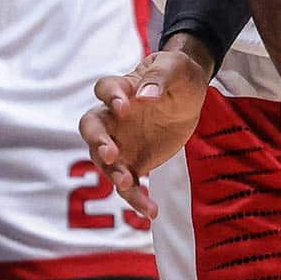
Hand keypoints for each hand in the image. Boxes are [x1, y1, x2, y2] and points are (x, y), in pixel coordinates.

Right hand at [79, 46, 213, 219]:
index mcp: (123, 88)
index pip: (105, 89)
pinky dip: (136, 200)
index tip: (125, 105)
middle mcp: (114, 118)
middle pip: (91, 128)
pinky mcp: (133, 163)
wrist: (189, 96)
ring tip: (129, 184)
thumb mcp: (176, 67)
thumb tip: (144, 95)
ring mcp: (120, 142)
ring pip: (105, 162)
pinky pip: (127, 185)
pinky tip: (150, 212)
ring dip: (113, 174)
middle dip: (97, 141)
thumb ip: (160, 76)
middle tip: (111, 152)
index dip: (111, 97)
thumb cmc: (179, 75)